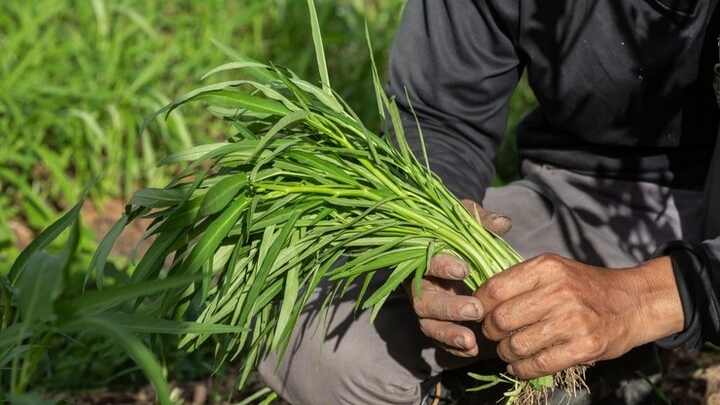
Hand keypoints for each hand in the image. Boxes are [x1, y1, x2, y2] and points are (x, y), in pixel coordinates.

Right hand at [405, 199, 511, 357]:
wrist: (453, 241)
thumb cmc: (458, 226)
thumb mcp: (467, 216)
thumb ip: (482, 219)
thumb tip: (503, 223)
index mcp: (420, 255)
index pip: (424, 261)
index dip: (441, 266)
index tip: (464, 269)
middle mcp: (418, 283)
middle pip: (423, 301)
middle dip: (448, 308)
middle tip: (475, 310)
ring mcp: (426, 304)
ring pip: (428, 324)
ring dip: (448, 334)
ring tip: (471, 342)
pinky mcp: (435, 320)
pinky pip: (439, 337)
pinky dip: (453, 347)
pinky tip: (473, 351)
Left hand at [474, 254, 684, 378]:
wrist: (634, 302)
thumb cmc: (586, 285)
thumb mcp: (554, 269)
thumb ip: (521, 280)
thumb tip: (480, 299)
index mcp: (546, 268)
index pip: (495, 289)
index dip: (480, 306)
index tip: (479, 313)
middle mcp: (559, 292)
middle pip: (501, 320)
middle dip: (490, 332)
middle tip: (493, 335)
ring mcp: (572, 321)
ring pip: (516, 345)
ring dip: (505, 352)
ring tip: (507, 350)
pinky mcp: (584, 347)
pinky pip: (538, 365)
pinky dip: (521, 369)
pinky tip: (518, 366)